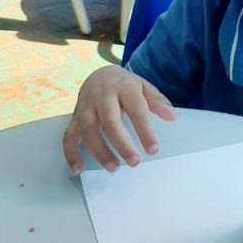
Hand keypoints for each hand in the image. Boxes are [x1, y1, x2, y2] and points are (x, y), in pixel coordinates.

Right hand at [62, 66, 177, 172]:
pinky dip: (71, 152)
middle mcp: (101, 95)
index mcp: (123, 86)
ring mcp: (85, 107)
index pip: (136, 109)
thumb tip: (173, 117)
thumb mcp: (144, 87)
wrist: (100, 74)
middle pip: (109, 121)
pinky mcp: (74, 117)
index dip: (144, 130)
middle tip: (135, 162)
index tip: (153, 149)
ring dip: (99, 151)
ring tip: (114, 167)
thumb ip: (157, 102)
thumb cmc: (126, 86)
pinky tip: (79, 168)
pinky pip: (69, 136)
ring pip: (88, 130)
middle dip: (121, 143)